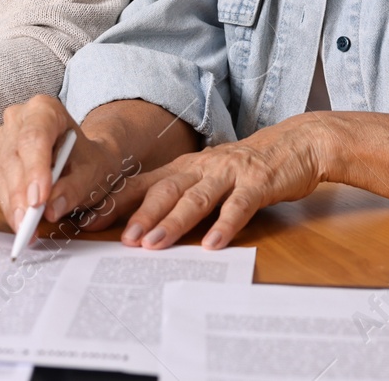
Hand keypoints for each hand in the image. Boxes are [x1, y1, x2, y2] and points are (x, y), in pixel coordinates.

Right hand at [0, 96, 138, 235]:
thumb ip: (73, 188)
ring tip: (21, 230)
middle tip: (28, 224)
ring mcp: (0, 140)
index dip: (35, 169)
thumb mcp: (93, 171)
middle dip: (20, 195)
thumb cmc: (87, 160)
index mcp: (44, 110)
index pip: (34, 137)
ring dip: (8, 204)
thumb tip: (50, 208)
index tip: (39, 199)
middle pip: (13, 159)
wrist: (83, 157)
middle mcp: (17, 119)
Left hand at [121, 116, 323, 250]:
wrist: (297, 144)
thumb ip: (182, 195)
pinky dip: (224, 225)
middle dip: (141, 215)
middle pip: (166, 190)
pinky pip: (239, 206)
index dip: (117, 201)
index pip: (145, 183)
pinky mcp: (258, 184)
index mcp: (187, 167)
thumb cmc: (248, 167)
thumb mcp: (209, 176)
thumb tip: (144, 223)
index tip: (90, 219)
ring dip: (173, 222)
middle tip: (121, 238)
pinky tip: (212, 245)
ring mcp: (230, 174)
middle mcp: (203, 167)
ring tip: (154, 245)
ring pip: (196, 198)